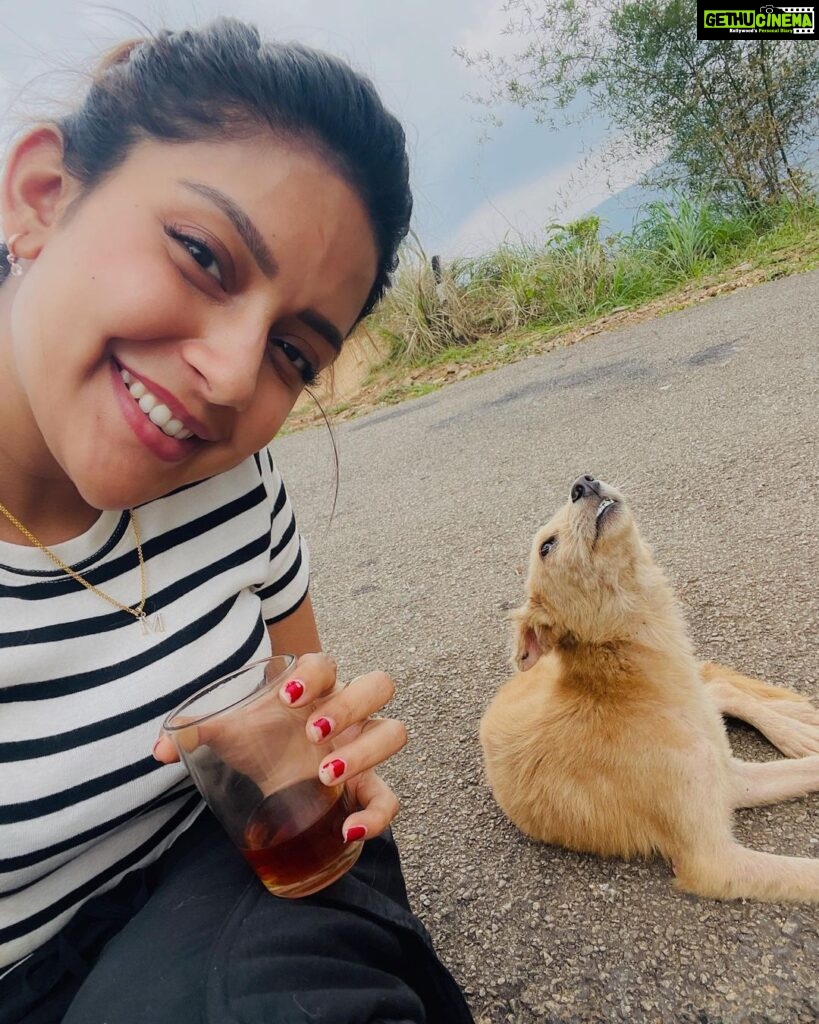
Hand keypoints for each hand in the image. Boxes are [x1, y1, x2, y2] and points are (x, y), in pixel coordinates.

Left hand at [153, 652, 406, 840]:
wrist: (275, 772)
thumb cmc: (258, 741)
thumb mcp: (229, 733)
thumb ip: (195, 733)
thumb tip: (157, 751)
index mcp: (315, 688)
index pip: (326, 663)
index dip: (313, 674)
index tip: (287, 698)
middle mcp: (348, 712)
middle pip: (377, 686)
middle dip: (350, 706)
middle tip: (313, 733)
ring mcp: (363, 747)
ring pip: (393, 732)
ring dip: (364, 751)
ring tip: (325, 773)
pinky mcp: (367, 787)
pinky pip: (390, 798)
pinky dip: (377, 815)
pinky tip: (349, 830)